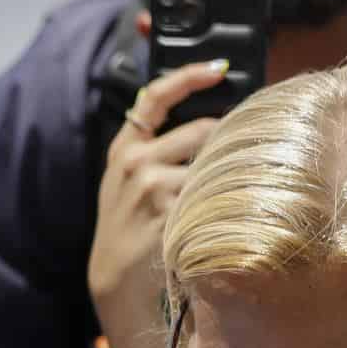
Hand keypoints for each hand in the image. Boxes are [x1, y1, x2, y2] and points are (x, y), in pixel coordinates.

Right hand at [85, 59, 227, 335]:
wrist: (116, 279)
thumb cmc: (130, 227)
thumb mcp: (126, 181)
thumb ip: (154, 148)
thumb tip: (209, 120)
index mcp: (124, 148)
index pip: (155, 96)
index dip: (189, 75)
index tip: (218, 68)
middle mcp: (135, 161)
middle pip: (204, 129)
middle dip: (223, 142)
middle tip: (230, 162)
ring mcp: (153, 187)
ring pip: (214, 162)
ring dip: (227, 175)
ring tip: (224, 195)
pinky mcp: (171, 211)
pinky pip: (214, 192)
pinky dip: (224, 199)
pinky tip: (220, 213)